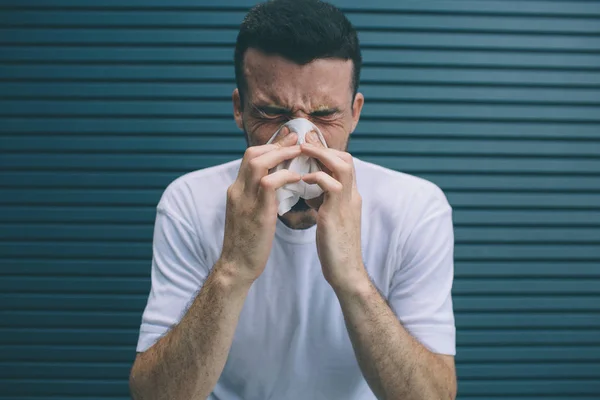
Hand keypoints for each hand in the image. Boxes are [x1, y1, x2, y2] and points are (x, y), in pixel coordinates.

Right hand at [219, 128, 300, 282]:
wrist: (237, 266)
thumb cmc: (248, 242)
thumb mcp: (249, 213)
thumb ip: (258, 197)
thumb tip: (274, 185)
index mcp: (236, 190)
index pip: (250, 157)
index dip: (270, 146)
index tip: (288, 141)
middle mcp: (237, 191)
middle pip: (252, 154)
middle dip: (276, 144)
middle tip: (297, 139)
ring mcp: (245, 200)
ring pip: (258, 163)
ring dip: (281, 154)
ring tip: (300, 152)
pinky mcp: (257, 213)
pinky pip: (269, 184)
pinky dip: (284, 176)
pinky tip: (298, 177)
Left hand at [300, 142, 366, 290]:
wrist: (345, 271)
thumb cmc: (334, 246)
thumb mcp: (328, 216)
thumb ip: (321, 199)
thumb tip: (306, 185)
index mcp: (349, 196)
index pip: (344, 163)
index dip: (326, 151)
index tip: (306, 145)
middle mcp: (351, 196)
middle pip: (346, 158)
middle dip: (324, 147)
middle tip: (302, 141)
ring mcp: (347, 204)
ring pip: (343, 166)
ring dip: (321, 155)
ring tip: (302, 151)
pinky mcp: (337, 215)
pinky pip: (331, 186)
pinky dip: (315, 178)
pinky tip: (300, 179)